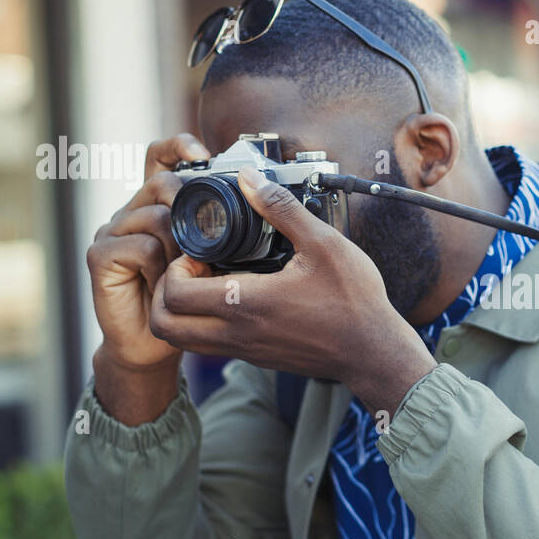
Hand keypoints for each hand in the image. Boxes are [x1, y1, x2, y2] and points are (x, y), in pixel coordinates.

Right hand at [86, 133, 208, 371]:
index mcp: (156, 205)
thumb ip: (216, 230)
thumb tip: (248, 204)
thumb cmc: (186, 299)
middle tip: (205, 246)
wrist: (153, 342)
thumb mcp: (209, 258)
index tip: (203, 153)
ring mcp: (111, 231)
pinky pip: (140, 246)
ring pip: (155, 217)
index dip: (178, 147)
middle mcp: (131, 211)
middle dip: (192, 210)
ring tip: (183, 273)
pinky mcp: (99, 255)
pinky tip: (161, 283)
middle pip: (163, 184)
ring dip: (180, 248)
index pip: (160, 157)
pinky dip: (160, 267)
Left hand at [149, 167, 437, 417]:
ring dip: (180, 313)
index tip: (198, 253)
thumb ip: (281, 209)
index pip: (175, 295)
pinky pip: (210, 347)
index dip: (175, 269)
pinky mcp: (257, 359)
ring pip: (183, 342)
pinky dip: (203, 325)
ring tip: (208, 285)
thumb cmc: (354, 301)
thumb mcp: (323, 244)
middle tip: (192, 270)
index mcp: (246, 304)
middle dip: (165, 292)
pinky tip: (234, 300)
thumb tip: (250, 180)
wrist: (374, 352)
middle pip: (164, 325)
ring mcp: (245, 350)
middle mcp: (237, 333)